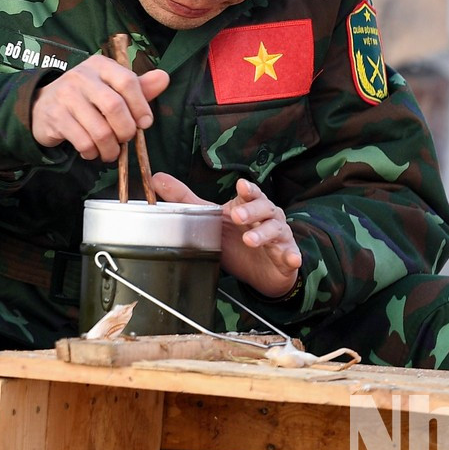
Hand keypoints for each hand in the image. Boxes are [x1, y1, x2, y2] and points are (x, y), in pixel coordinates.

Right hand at [30, 53, 170, 160]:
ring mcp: (65, 96)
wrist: (42, 106)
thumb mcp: (110, 87)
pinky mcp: (55, 117)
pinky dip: (92, 153)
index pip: (127, 81)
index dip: (141, 105)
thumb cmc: (86, 97)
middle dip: (126, 131)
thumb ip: (138, 87)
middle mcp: (81, 76)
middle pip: (114, 107)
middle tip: (125, 139)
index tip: (145, 123)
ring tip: (110, 151)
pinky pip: (83, 142)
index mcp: (99, 65)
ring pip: (100, 130)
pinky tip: (92, 151)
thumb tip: (164, 77)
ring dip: (111, 148)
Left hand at [151, 174, 301, 298]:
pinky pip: (292, 255)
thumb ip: (185, 200)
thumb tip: (156, 178)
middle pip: (264, 208)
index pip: (250, 193)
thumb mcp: (211, 219)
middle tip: (237, 217)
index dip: (247, 190)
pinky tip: (291, 259)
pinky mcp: (287, 255)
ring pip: (276, 229)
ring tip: (250, 241)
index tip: (241, 186)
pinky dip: (292, 256)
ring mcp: (279, 236)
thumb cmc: (236, 238)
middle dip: (251, 211)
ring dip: (265, 234)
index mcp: (248, 205)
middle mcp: (267, 217)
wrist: (260, 271)